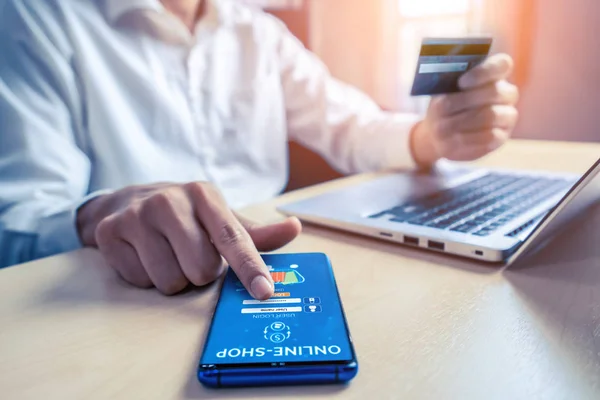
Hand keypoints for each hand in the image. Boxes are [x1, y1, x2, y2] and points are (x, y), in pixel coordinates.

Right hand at [76, 183, 301, 297]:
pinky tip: (144, 255)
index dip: (250, 267)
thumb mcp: (218, 217)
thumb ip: (254, 232)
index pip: (232, 238)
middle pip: (201, 269)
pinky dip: (147, 277)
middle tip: (191, 254)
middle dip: (201, 273)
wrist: (127, 200)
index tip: (263, 291)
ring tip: (167, 254)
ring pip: (170, 281)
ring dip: (175, 278)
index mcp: (204, 195)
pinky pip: (140, 281)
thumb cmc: (185, 215)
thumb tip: (294, 229)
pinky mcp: (110, 233)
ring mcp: (137, 215)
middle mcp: (170, 201)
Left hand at [410, 53, 519, 165]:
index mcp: (494, 75)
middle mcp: (505, 94)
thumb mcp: (443, 92)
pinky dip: (468, 137)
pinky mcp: (501, 137)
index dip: (483, 72)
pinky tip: (454, 137)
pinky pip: (489, 136)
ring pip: (491, 115)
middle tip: (444, 108)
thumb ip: (450, 81)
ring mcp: (506, 116)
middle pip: (495, 91)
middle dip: (467, 99)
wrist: (441, 134)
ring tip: (444, 125)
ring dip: (464, 120)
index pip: (502, 64)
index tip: (461, 82)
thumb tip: (449, 77)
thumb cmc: (445, 106)